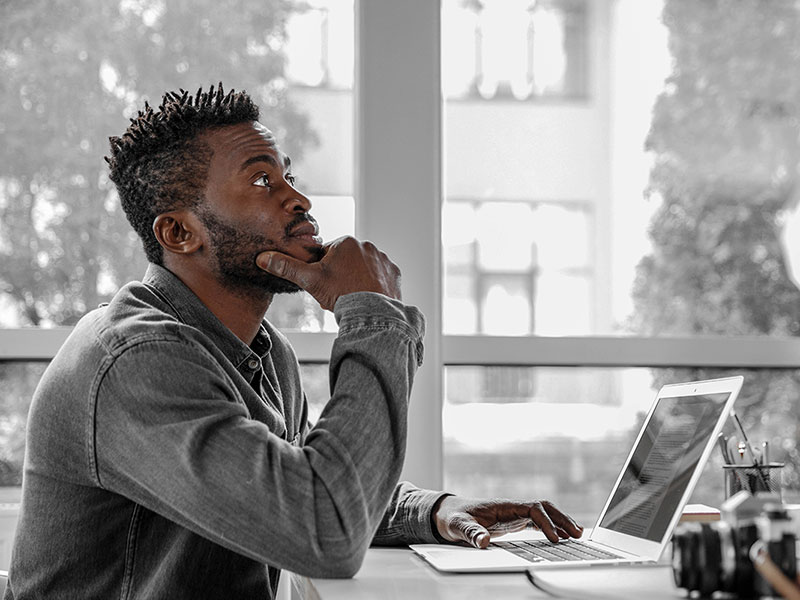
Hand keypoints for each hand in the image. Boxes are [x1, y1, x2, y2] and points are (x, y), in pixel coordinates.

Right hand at [256, 236, 401, 310]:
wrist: (371, 313)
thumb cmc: (341, 295)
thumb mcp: (310, 280)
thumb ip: (286, 267)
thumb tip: (262, 258)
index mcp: (346, 242)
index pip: (327, 255)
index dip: (322, 272)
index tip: (326, 286)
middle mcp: (367, 246)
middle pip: (346, 261)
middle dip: (340, 276)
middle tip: (339, 294)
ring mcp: (383, 259)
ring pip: (363, 269)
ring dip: (358, 280)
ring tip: (354, 297)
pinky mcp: (394, 273)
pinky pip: (381, 277)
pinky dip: (375, 286)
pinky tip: (368, 297)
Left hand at [433, 496, 582, 548]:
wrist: (447, 513)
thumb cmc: (454, 517)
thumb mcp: (459, 525)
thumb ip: (470, 532)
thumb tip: (482, 542)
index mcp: (503, 505)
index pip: (532, 509)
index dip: (546, 522)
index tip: (556, 538)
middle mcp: (512, 507)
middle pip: (543, 507)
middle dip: (561, 518)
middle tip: (578, 533)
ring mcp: (514, 514)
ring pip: (543, 513)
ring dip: (560, 522)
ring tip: (577, 534)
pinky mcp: (513, 521)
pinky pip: (537, 522)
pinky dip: (551, 528)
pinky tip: (560, 537)